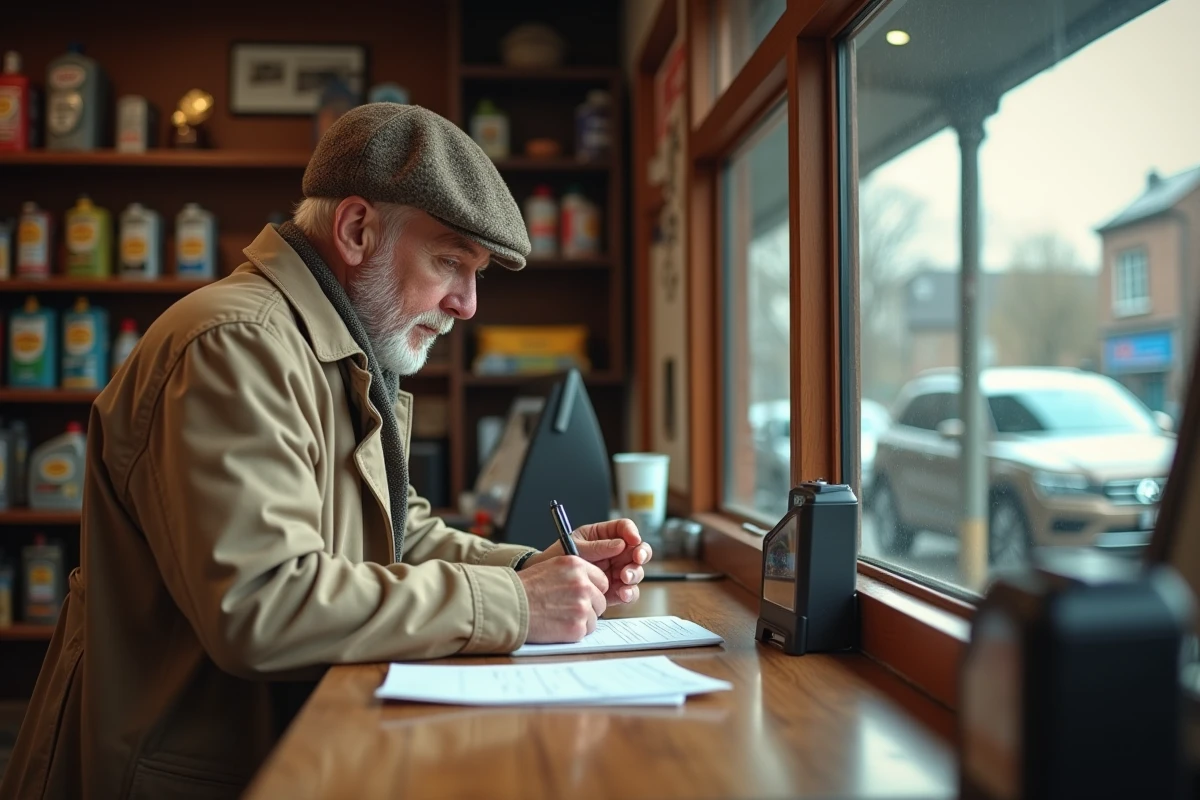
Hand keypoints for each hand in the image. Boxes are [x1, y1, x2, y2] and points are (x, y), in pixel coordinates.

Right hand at [517, 556, 608, 642]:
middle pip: (600, 602)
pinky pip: (585, 632)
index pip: (602, 581)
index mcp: (577, 566)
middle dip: (588, 608)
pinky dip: (573, 633)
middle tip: (568, 610)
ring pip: (594, 619)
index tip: (584, 596)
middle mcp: (583, 584)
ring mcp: (581, 606)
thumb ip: (574, 574)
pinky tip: (557, 626)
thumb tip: (591, 586)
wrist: (508, 606)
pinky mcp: (576, 627)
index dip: (593, 591)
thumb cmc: (524, 588)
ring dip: (581, 621)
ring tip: (559, 618)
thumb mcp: (551, 568)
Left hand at [523, 519, 651, 605]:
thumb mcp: (574, 547)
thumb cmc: (556, 558)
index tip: (633, 539)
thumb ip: (596, 547)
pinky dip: (629, 593)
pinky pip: (628, 591)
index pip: (624, 528)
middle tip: (636, 560)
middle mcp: (613, 553)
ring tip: (624, 578)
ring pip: (636, 571)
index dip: (632, 532)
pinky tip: (623, 593)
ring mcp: (615, 571)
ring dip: (634, 574)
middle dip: (640, 554)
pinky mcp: (614, 590)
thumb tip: (620, 544)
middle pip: (637, 549)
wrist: (546, 583)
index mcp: (603, 536)